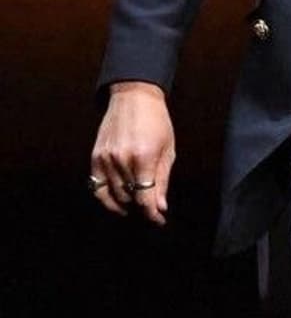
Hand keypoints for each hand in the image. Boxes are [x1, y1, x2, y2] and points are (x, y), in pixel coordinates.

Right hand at [90, 82, 175, 225]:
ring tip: (137, 205)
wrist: (134, 97)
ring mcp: (105, 158)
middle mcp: (121, 159)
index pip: (144, 198)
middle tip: (152, 209)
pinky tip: (117, 201)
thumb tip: (159, 207)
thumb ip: (162, 180)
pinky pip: (96, 187)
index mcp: (143, 157)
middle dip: (142, 208)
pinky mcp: (95, 157)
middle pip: (129, 199)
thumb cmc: (156, 121)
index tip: (159, 220)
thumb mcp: (167, 149)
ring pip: (113, 196)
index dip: (152, 214)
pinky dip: (106, 198)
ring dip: (126, 205)